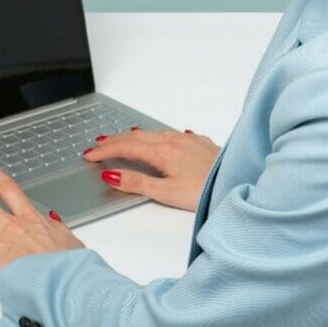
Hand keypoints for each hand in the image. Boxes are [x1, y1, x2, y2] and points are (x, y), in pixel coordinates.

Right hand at [83, 127, 220, 211]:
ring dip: (134, 136)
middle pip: (136, 136)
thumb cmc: (206, 191)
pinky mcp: (201, 144)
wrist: (238, 182)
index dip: (104, 151)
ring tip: (121, 139)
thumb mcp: (166, 193)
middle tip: (97, 144)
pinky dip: (157, 136)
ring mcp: (188, 141)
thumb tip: (111, 175)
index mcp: (163, 152)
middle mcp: (174, 141)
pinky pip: (172, 134)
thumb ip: (137, 183)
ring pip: (154, 133)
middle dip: (114, 140)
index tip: (89, 155)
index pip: (125, 147)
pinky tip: (160, 138)